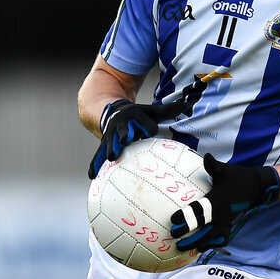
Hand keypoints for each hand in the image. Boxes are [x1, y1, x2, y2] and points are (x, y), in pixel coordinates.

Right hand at [88, 77, 205, 174]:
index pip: (146, 124)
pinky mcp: (103, 145)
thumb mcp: (152, 110)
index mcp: (134, 116)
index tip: (153, 130)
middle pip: (124, 131)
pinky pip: (97, 155)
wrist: (114, 112)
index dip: (149, 127)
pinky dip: (95, 165)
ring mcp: (110, 135)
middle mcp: (120, 125)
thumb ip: (169, 110)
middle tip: (126, 139)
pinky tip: (92, 176)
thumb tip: (186, 103)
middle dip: (125, 134)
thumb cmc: (139, 115)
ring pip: (110, 143)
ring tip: (112, 157)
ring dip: (111, 149)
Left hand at [171, 153, 279, 251]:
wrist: (256, 187)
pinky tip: (200, 248)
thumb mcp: (225, 170)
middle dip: (190, 235)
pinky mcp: (229, 225)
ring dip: (199, 244)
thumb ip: (213, 166)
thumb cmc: (237, 176)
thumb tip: (206, 156)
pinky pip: (221, 239)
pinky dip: (212, 245)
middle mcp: (222, 214)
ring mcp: (227, 221)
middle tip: (175, 238)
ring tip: (184, 249)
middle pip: (205, 229)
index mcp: (218, 201)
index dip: (187, 216)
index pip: (200, 210)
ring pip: (212, 237)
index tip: (173, 220)